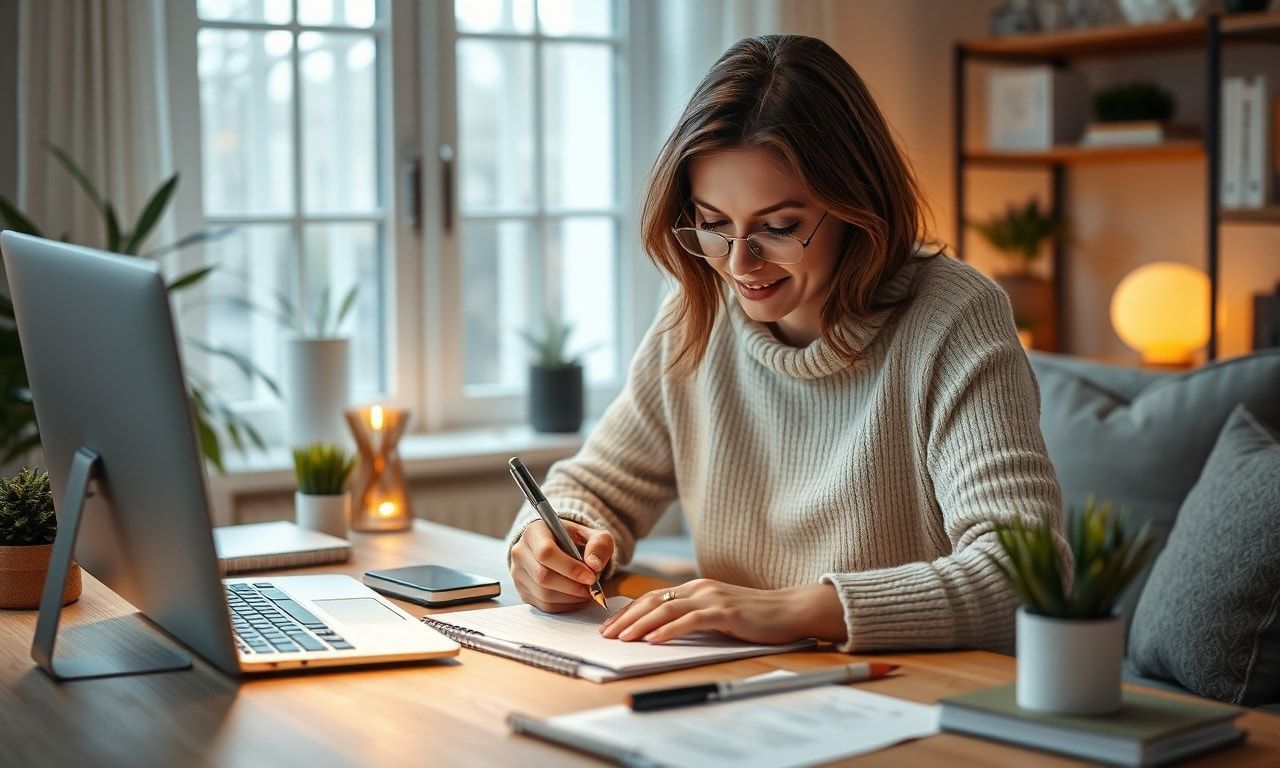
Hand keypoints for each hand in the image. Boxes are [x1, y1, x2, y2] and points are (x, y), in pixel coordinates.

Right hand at [510, 520, 614, 612]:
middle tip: (592, 588)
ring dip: (570, 598)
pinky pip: (543, 606)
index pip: (546, 553)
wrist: (558, 547)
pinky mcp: (523, 592)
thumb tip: (594, 565)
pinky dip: (565, 606)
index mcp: (535, 532)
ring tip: (587, 592)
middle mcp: (520, 552)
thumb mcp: (592, 534)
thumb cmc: (575, 540)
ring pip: (543, 594)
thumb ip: (599, 545)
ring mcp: (518, 574)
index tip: (590, 576)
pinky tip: (577, 598)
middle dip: (572, 586)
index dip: (569, 568)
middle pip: (542, 576)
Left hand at [598, 579, 846, 645]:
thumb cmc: (755, 617)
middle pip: (652, 600)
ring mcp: (711, 598)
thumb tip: (662, 632)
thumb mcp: (718, 613)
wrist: (790, 610)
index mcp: (695, 588)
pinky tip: (653, 639)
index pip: (652, 597)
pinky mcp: (724, 612)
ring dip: (640, 624)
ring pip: (665, 608)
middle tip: (605, 634)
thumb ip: (693, 617)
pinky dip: (668, 629)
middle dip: (625, 618)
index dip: (628, 611)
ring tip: (622, 638)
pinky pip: (690, 620)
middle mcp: (699, 588)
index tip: (609, 627)